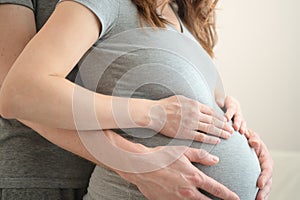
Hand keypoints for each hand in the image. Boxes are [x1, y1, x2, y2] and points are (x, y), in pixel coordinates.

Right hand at [118, 146, 239, 199]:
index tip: (237, 198)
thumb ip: (201, 156)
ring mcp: (178, 198)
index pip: (217, 189)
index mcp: (194, 177)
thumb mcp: (183, 151)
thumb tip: (216, 160)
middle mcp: (188, 191)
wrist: (141, 166)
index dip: (229, 195)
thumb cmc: (162, 156)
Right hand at [147, 95, 233, 144]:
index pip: (212, 112)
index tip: (227, 120)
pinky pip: (201, 137)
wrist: (155, 113)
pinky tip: (217, 141)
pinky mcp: (185, 133)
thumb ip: (192, 102)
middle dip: (224, 125)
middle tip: (232, 130)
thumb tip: (200, 105)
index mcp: (194, 104)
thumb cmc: (166, 105)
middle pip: (214, 120)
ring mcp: (191, 124)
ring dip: (221, 132)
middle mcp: (195, 114)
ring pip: (210, 129)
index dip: (221, 117)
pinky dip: (210, 139)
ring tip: (228, 136)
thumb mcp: (181, 98)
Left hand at [219, 96, 246, 133]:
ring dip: (242, 127)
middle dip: (237, 122)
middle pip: (238, 116)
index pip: (231, 109)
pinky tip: (247, 136)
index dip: (229, 113)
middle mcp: (237, 110)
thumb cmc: (220, 101)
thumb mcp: (219, 99)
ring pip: (242, 122)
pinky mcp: (240, 122)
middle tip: (236, 127)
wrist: (225, 103)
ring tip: (242, 132)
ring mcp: (240, 116)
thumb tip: (219, 103)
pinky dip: (246, 131)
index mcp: (231, 104)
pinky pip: (244, 126)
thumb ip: (219, 101)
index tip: (227, 118)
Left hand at [245, 129, 272, 199]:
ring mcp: (261, 175)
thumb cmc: (248, 138)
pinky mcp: (255, 178)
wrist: (244, 141)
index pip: (267, 169)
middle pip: (268, 182)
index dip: (264, 177)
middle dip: (264, 192)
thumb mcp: (251, 135)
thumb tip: (253, 142)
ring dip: (261, 196)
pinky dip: (256, 195)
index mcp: (266, 159)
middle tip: (258, 199)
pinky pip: (257, 189)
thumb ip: (253, 138)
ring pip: (264, 188)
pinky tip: (251, 199)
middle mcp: (265, 168)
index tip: (259, 184)